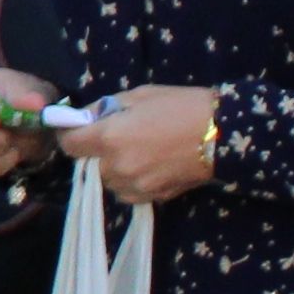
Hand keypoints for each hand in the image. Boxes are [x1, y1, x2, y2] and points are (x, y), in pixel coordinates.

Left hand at [58, 84, 220, 205]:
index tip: (76, 130)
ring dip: (112, 169)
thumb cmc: (182, 106)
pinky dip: (129, 182)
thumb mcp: (139, 95)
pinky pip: (127, 193)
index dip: (69, 136)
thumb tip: (84, 117)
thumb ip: (105, 108)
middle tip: (112, 139)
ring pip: (107, 181)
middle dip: (94, 152)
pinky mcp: (153, 197)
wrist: (225, 133)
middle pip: (87, 165)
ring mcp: (134, 184)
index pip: (69, 144)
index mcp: (109, 137)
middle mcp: (116, 165)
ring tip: (135, 152)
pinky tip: (146, 167)